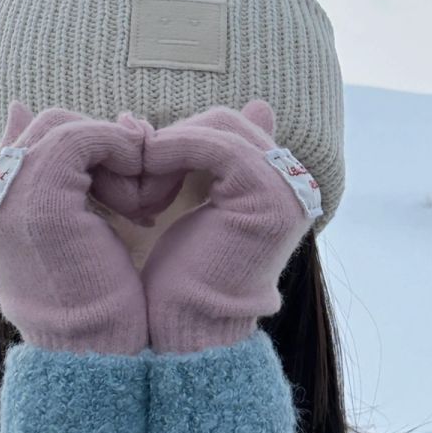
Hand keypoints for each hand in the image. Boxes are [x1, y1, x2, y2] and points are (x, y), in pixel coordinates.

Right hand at [0, 101, 167, 354]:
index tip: (125, 176)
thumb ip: (48, 176)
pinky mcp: (41, 193)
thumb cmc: (93, 298)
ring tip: (137, 205)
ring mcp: (5, 192)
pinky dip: (121, 154)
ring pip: (66, 127)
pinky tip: (139, 201)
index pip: (31, 138)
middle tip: (136, 190)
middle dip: (101, 146)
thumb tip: (19, 105)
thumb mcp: (67, 228)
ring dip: (114, 155)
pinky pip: (84, 137)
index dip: (87, 149)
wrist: (93, 349)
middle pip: (49, 125)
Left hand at [138, 99, 322, 353]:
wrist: (189, 329)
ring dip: (169, 148)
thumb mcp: (196, 207)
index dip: (181, 140)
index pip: (230, 129)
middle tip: (137, 172)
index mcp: (282, 186)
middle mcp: (294, 184)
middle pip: (226, 123)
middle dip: (175, 141)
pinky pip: (214, 145)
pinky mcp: (266, 193)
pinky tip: (147, 172)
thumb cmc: (183, 280)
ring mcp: (286, 188)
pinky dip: (173, 149)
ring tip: (141, 187)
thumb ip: (213, 160)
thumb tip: (250, 103)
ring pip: (220, 129)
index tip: (143, 164)